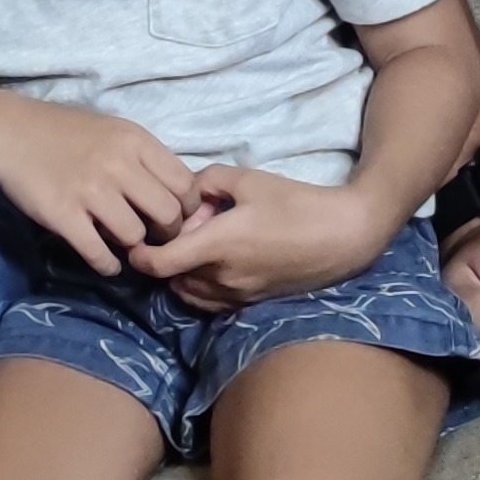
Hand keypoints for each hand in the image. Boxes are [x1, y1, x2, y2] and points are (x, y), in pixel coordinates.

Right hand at [0, 97, 202, 274]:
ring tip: (125, 246)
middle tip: (155, 238)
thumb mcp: (115, 131)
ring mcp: (90, 191)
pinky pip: (98, 253)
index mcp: (135, 141)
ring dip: (133, 248)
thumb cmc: (65, 131)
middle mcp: (118, 165)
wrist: (9, 132)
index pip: (185, 183)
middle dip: (167, 233)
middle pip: (167, 214)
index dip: (188, 207)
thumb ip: (145, 158)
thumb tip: (176, 194)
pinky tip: (106, 263)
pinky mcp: (63, 215)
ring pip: (134, 236)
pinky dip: (107, 264)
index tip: (177, 216)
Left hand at [126, 165, 393, 307]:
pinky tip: (214, 262)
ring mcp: (237, 294)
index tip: (136, 238)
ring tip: (199, 245)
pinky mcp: (250, 301)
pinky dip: (199, 286)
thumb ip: (209, 179)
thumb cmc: (297, 203)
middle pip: (170, 277)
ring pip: (188, 292)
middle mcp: (221, 277)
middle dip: (166, 255)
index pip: (158, 263)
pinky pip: (209, 301)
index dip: (138, 254)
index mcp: (217, 245)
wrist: (344, 236)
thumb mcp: (249, 179)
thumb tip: (188, 191)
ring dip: (182, 272)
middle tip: (181, 228)